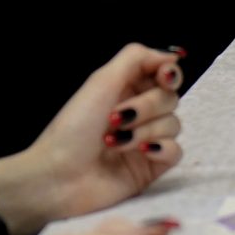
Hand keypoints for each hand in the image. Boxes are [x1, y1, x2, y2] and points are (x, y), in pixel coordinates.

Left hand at [0, 44, 187, 234]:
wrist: (59, 177)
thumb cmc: (72, 129)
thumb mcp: (101, 82)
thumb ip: (138, 58)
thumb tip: (173, 56)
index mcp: (126, 90)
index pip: (164, 73)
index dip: (169, 74)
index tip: (163, 77)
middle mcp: (138, 113)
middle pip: (170, 98)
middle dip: (146, 107)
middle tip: (115, 118)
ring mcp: (146, 140)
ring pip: (174, 124)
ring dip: (144, 131)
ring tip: (113, 143)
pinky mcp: (152, 166)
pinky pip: (176, 150)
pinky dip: (160, 149)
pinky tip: (141, 152)